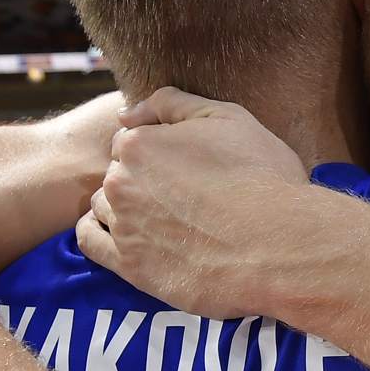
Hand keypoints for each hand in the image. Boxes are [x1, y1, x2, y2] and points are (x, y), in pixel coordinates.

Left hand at [74, 87, 307, 318]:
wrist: (279, 245)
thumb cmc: (260, 177)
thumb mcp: (227, 117)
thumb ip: (172, 103)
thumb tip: (129, 112)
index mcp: (139, 144)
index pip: (128, 140)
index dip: (156, 150)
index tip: (181, 166)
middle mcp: (120, 183)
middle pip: (116, 174)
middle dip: (142, 180)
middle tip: (179, 195)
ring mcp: (122, 226)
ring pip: (103, 207)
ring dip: (124, 207)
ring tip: (162, 219)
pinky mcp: (130, 266)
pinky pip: (90, 243)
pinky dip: (99, 234)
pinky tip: (125, 235)